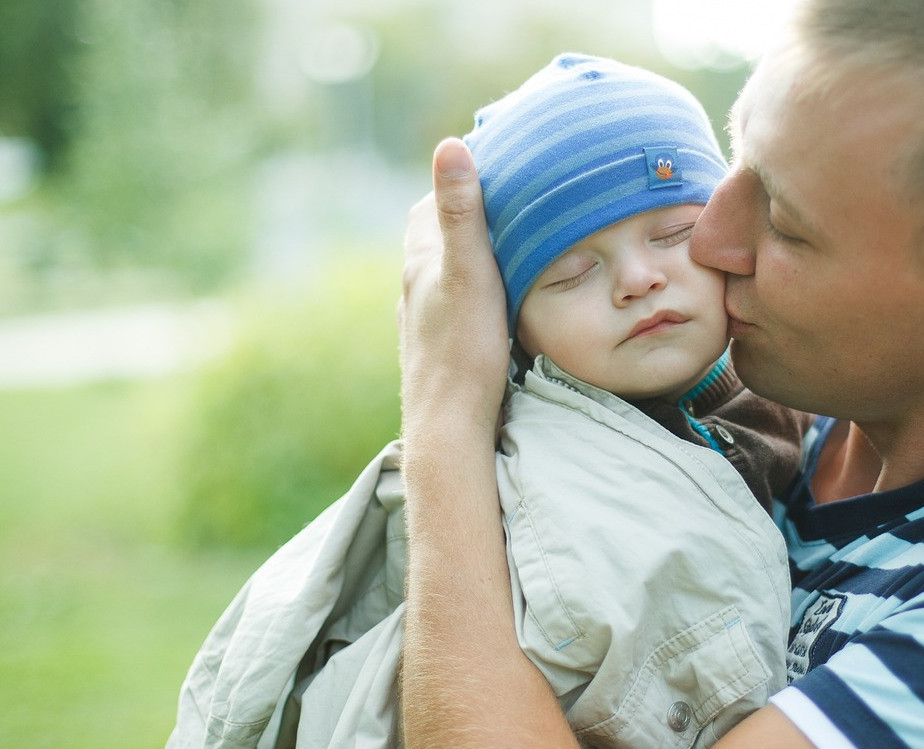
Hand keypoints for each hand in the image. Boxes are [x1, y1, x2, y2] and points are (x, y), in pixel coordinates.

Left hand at [399, 137, 508, 432]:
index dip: (456, 185)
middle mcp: (414, 292)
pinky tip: (496, 305)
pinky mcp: (438, 351)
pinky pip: (456, 309)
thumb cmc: (463, 352)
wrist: (450, 428)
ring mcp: (424, 324)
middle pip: (437, 242)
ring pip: (446, 279)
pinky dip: (475, 295)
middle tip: (508, 206)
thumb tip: (451, 145)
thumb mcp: (470, 273)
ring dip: (471, 262)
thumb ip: (461, 213)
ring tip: (509, 250)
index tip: (490, 169)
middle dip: (466, 222)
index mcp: (420, 265)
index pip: (428, 208)